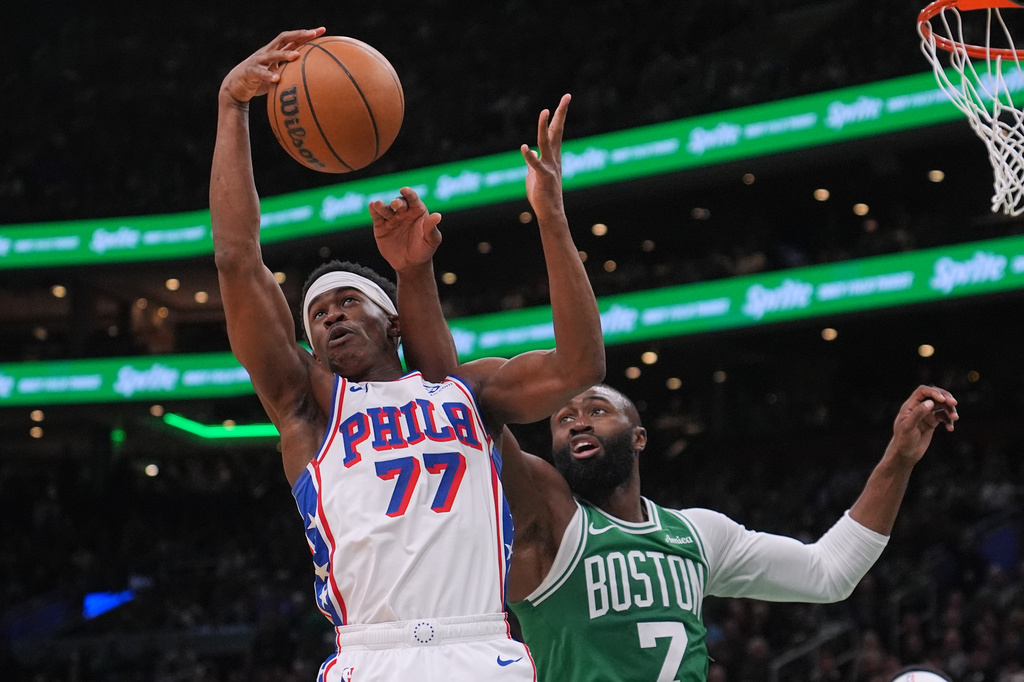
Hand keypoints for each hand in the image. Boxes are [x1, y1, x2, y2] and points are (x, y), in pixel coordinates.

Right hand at [220, 28, 325, 104]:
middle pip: (283, 39)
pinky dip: (269, 75)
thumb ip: (291, 74)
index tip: (322, 31)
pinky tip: (278, 79)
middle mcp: (267, 52)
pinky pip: (260, 72)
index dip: (306, 34)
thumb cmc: (260, 81)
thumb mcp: (278, 75)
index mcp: (275, 51)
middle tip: (312, 34)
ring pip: (272, 54)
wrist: (235, 87)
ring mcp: (258, 60)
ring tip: (296, 56)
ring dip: (284, 54)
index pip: (293, 39)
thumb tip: (313, 80)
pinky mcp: (250, 71)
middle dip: (298, 35)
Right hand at [371, 187, 442, 271]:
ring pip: (386, 208)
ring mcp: (392, 218)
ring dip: (381, 205)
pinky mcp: (381, 226)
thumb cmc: (424, 249)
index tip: (405, 190)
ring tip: (377, 204)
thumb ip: (431, 228)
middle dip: (398, 202)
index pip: (413, 200)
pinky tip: (372, 206)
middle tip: (396, 204)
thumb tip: (438, 216)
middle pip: (399, 203)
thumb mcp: (431, 240)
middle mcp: (404, 212)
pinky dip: (374, 210)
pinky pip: (377, 217)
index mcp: (417, 211)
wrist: (411, 264)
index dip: (410, 194)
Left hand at [521, 94, 569, 218]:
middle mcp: (553, 158)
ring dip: (544, 127)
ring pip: (547, 143)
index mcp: (552, 156)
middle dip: (561, 113)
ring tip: (545, 111)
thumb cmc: (542, 195)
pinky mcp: (543, 178)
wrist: (549, 212)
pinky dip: (529, 157)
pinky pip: (536, 165)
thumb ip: (533, 162)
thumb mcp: (535, 174)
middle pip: (557, 131)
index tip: (565, 99)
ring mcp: (549, 167)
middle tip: (567, 96)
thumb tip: (531, 153)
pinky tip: (524, 148)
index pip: (556, 131)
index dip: (559, 115)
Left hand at [889, 385, 958, 464]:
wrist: (906, 453)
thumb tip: (930, 402)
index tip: (942, 399)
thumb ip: (918, 414)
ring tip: (955, 418)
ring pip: (941, 406)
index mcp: (910, 405)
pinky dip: (949, 420)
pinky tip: (950, 428)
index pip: (922, 391)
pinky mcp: (932, 422)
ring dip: (950, 410)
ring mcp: (926, 414)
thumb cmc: (903, 440)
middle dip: (945, 398)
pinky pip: (943, 417)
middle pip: (934, 396)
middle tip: (954, 403)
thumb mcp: (908, 427)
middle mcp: (918, 407)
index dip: (933, 392)